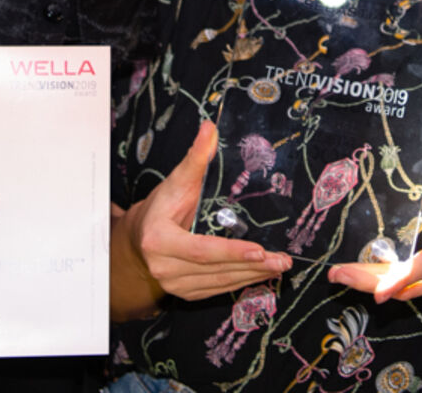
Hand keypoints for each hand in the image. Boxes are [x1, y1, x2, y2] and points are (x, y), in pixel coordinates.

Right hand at [115, 121, 290, 309]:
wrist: (139, 237)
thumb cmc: (160, 207)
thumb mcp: (175, 182)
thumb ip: (195, 159)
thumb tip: (210, 128)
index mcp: (159, 240)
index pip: (201, 250)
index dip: (231, 251)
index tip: (260, 250)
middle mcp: (164, 267)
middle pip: (215, 270)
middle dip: (252, 266)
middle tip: (282, 260)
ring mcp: (173, 285)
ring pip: (219, 282)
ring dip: (252, 275)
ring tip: (279, 265)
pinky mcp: (184, 293)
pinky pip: (216, 289)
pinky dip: (241, 281)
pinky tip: (261, 273)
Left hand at [327, 120, 421, 303]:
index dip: (403, 278)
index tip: (380, 294)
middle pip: (409, 286)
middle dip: (371, 283)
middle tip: (335, 276)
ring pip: (407, 292)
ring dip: (373, 285)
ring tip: (340, 276)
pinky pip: (411, 291)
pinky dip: (387, 285)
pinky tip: (362, 277)